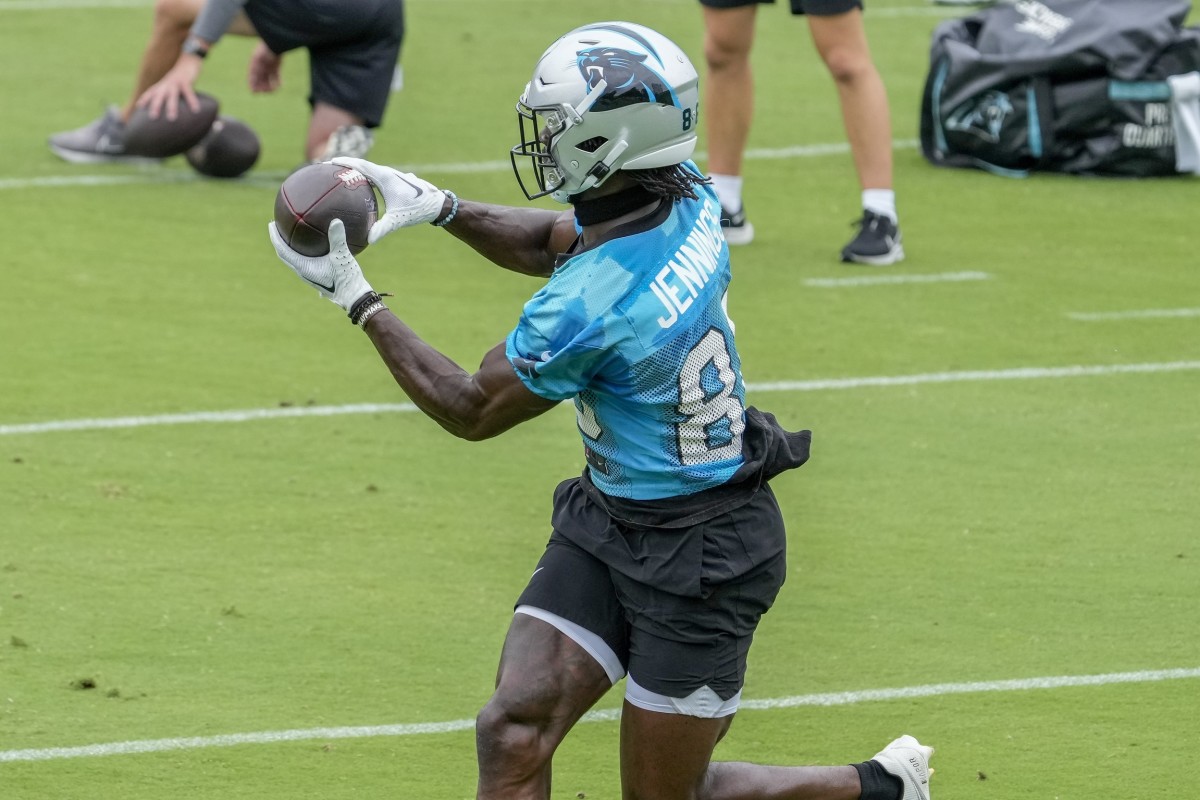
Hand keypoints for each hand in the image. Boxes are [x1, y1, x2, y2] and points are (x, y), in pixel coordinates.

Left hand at [137, 57, 202, 119]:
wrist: (188, 60)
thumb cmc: (181, 78)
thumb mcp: (172, 85)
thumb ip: (171, 97)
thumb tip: (174, 113)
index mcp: (162, 86)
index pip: (150, 92)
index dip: (144, 99)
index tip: (139, 108)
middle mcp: (166, 84)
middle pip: (158, 96)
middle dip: (155, 106)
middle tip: (153, 117)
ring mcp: (175, 83)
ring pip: (171, 96)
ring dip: (171, 107)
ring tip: (171, 118)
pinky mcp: (185, 81)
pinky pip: (188, 92)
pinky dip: (192, 101)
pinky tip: (195, 110)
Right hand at [248, 41, 281, 92]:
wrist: (275, 42)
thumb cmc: (266, 48)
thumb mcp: (259, 57)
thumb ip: (257, 67)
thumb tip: (254, 76)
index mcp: (254, 65)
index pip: (251, 78)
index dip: (252, 86)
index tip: (255, 92)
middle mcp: (260, 68)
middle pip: (260, 81)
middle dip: (263, 87)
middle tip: (267, 90)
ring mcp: (268, 68)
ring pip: (268, 81)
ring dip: (270, 87)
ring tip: (274, 89)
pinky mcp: (275, 67)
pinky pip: (276, 77)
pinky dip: (278, 82)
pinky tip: (281, 85)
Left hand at [269, 218, 373, 311]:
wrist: (353, 297)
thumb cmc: (346, 279)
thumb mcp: (342, 256)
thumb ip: (337, 239)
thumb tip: (336, 221)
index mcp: (303, 267)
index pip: (283, 250)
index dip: (275, 237)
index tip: (271, 224)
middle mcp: (303, 272)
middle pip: (284, 255)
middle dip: (278, 241)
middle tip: (276, 226)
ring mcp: (309, 275)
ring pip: (293, 259)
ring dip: (288, 248)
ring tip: (290, 235)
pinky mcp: (316, 276)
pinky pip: (303, 262)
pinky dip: (300, 252)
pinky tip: (310, 247)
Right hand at [330, 157, 447, 242]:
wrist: (437, 204)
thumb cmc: (418, 210)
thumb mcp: (398, 220)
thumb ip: (383, 228)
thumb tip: (369, 240)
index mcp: (385, 176)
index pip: (360, 165)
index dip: (343, 163)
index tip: (327, 163)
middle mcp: (387, 172)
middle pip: (361, 165)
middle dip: (344, 165)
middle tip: (326, 168)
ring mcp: (391, 175)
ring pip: (369, 170)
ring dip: (354, 170)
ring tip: (338, 175)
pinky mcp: (394, 181)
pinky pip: (375, 176)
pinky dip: (364, 178)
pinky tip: (358, 187)